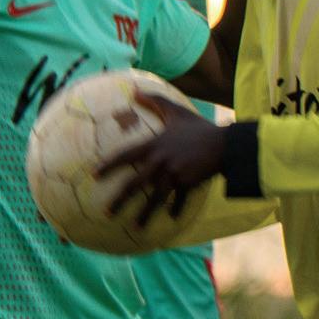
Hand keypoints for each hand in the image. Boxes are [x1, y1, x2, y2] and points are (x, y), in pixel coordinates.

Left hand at [102, 91, 227, 227]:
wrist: (224, 144)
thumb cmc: (198, 127)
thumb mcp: (176, 112)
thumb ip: (155, 101)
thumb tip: (134, 90)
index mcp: (154, 146)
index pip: (126, 156)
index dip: (109, 165)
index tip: (94, 175)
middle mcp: (160, 162)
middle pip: (135, 184)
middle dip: (120, 199)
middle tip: (107, 212)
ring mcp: (174, 175)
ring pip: (155, 198)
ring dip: (145, 215)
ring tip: (136, 228)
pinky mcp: (188, 184)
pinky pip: (179, 200)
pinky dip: (176, 210)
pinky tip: (172, 220)